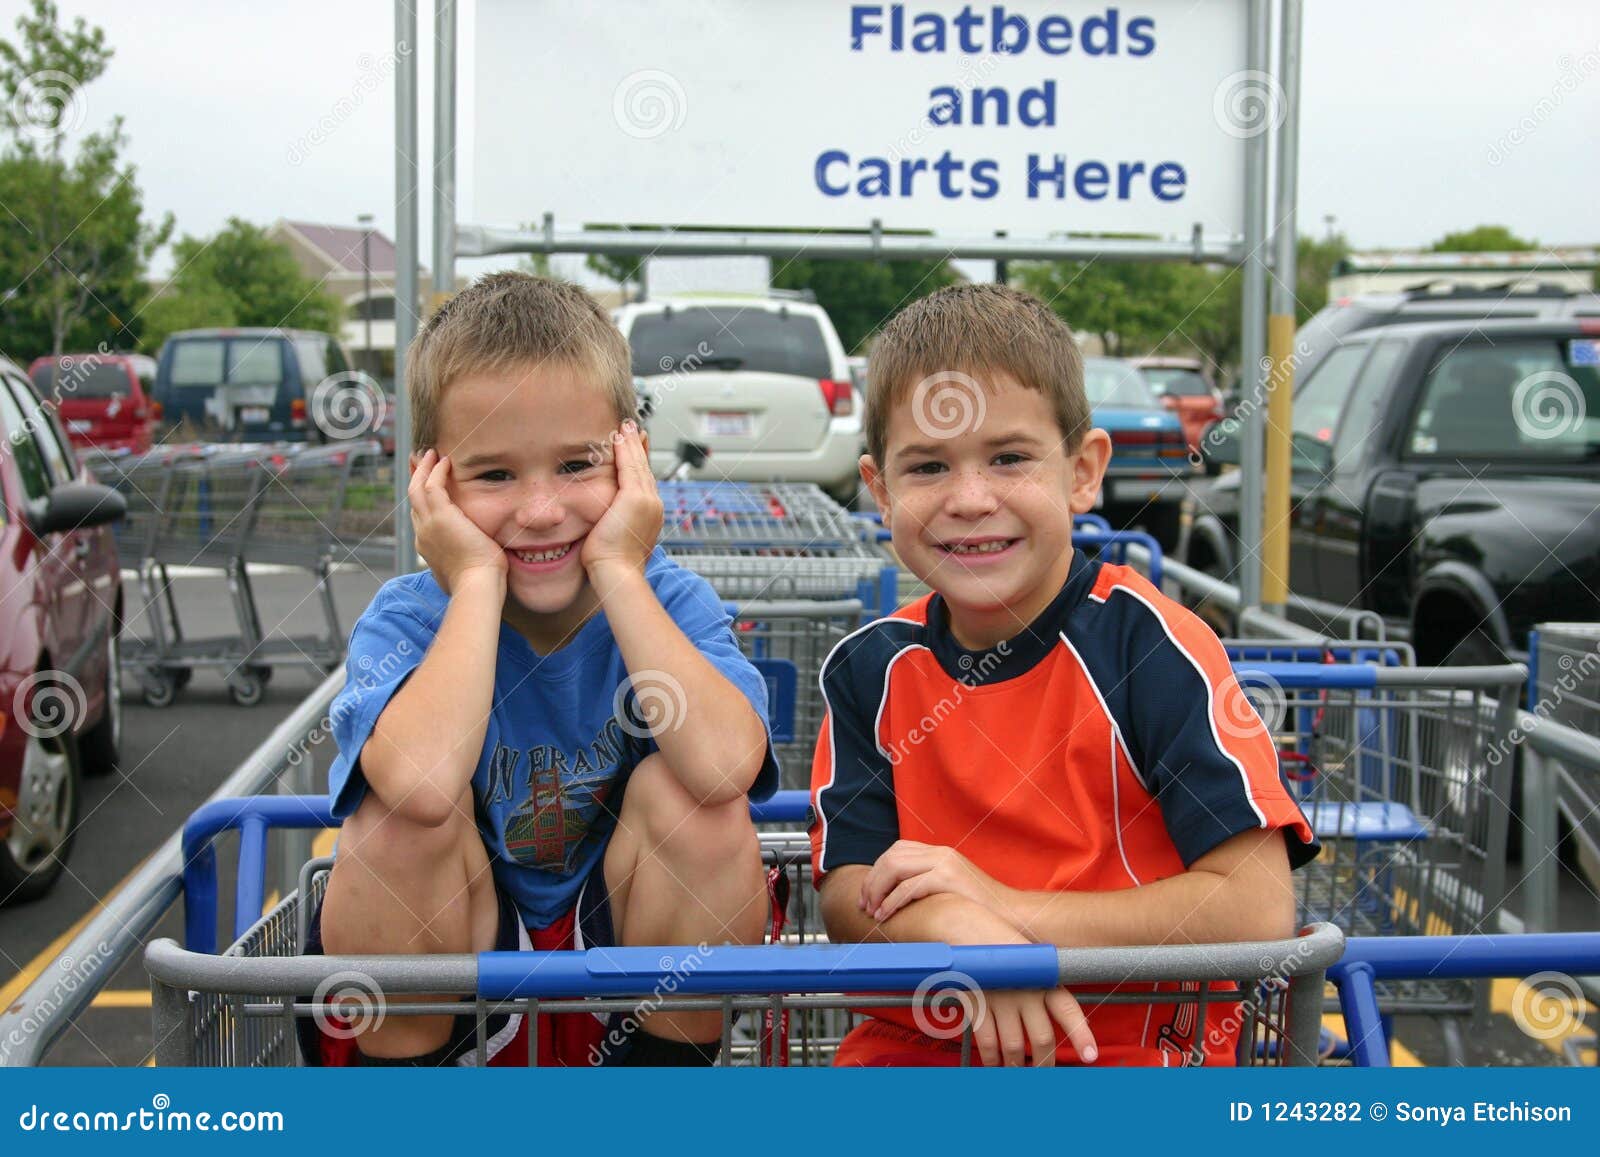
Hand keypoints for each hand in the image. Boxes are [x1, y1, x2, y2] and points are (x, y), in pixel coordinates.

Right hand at [408, 449, 505, 594]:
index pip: (420, 516)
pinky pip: (433, 486)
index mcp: (428, 547)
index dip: (422, 499)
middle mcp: (423, 534)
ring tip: (432, 454)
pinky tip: (446, 461)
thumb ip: (463, 562)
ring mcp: (429, 525)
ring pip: (417, 489)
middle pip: (413, 499)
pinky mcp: (441, 516)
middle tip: (419, 461)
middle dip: (416, 478)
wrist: (477, 586)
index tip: (426, 486)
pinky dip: (436, 471)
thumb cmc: (479, 584)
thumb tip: (471, 563)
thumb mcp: (465, 571)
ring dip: (423, 469)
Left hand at [582, 420, 661, 582]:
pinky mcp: (635, 497)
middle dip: (638, 448)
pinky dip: (626, 448)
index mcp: (650, 515)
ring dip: (632, 443)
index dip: (639, 463)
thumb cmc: (610, 566)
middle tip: (634, 430)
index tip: (634, 449)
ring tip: (626, 426)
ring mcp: (647, 500)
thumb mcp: (614, 541)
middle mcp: (653, 505)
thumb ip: (611, 527)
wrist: (617, 573)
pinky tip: (619, 434)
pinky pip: (630, 465)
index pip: (644, 482)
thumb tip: (600, 527)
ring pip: (638, 464)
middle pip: (644, 469)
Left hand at [860, 841, 1012, 923]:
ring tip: (872, 911)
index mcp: (939, 853)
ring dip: (877, 890)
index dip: (876, 872)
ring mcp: (945, 863)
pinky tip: (885, 915)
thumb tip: (895, 897)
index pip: (896, 851)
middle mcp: (940, 853)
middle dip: (871, 881)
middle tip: (864, 905)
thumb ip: (927, 884)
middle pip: (890, 857)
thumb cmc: (980, 908)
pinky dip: (891, 901)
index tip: (867, 895)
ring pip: (895, 867)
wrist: (1011, 914)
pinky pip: (909, 886)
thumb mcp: (950, 889)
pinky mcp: (948, 879)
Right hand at [923, 901, 1097, 1066]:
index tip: (1090, 1056)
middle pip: (1042, 1038)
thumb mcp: (1026, 958)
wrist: (963, 924)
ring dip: (1015, 1065)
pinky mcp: (978, 1003)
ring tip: (1015, 1071)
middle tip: (1042, 1074)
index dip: (1081, 1035)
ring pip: (1014, 1046)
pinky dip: (990, 1058)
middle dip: (1043, 1063)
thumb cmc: (998, 942)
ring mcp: (1001, 998)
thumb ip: (1040, 985)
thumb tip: (1050, 1018)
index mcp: (1043, 976)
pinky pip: (987, 1041)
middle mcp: (1026, 990)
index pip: (1068, 1010)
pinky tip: (993, 1063)